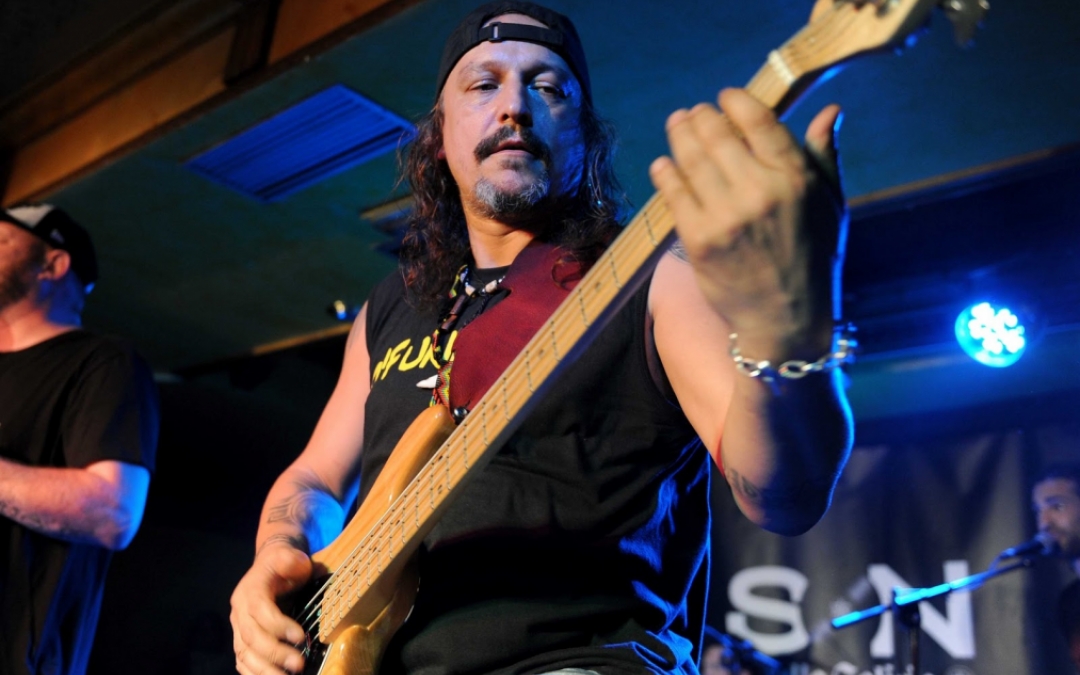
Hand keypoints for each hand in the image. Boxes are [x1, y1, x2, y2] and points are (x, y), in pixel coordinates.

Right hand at [231, 542, 312, 674]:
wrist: (271, 568)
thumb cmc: (285, 565)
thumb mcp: (290, 555)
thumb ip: (292, 559)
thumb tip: (298, 564)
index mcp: (250, 590)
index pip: (260, 610)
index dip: (278, 625)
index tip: (300, 637)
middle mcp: (240, 611)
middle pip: (251, 636)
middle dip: (275, 653)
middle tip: (299, 665)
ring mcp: (239, 628)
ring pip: (244, 653)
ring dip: (264, 670)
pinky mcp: (242, 640)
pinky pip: (243, 661)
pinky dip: (254, 673)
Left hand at [649, 87, 844, 359]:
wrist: (787, 318)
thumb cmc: (812, 257)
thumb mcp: (830, 205)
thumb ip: (823, 155)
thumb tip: (829, 110)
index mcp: (795, 178)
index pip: (758, 120)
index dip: (734, 101)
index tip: (724, 97)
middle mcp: (760, 192)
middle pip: (717, 134)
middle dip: (700, 116)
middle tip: (693, 113)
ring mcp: (726, 216)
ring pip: (690, 159)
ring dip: (679, 135)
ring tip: (677, 125)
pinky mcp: (699, 239)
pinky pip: (673, 193)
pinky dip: (665, 172)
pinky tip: (664, 164)